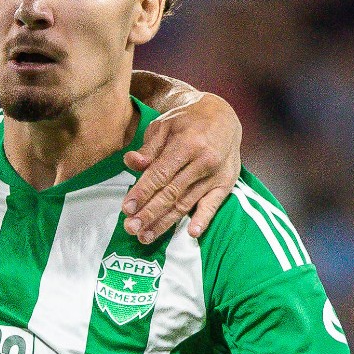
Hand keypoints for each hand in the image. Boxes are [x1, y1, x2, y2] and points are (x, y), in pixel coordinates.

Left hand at [122, 92, 241, 242]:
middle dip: (149, 213)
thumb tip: (132, 163)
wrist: (222, 116)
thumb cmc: (186, 121)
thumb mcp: (164, 126)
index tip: (126, 209)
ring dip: (165, 222)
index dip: (142, 192)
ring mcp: (216, 175)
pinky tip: (191, 233)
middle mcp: (204, 161)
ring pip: (186, 203)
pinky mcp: (226, 184)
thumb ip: (149, 149)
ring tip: (146, 237)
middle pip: (171, 193)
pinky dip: (203, 219)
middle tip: (131, 228)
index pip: (160, 174)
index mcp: (187, 144)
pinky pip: (213, 205)